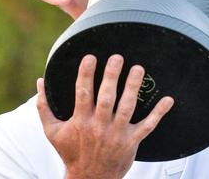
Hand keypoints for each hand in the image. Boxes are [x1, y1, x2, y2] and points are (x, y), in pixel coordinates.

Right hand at [36, 54, 173, 178]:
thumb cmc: (70, 152)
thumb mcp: (52, 131)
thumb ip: (44, 107)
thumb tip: (39, 82)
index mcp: (81, 121)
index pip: (83, 94)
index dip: (86, 75)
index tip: (90, 57)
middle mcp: (99, 126)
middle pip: (107, 98)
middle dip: (112, 77)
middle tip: (117, 57)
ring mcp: (117, 134)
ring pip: (127, 108)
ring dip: (133, 87)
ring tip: (139, 68)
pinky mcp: (131, 142)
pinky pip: (147, 126)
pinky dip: (159, 113)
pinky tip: (168, 99)